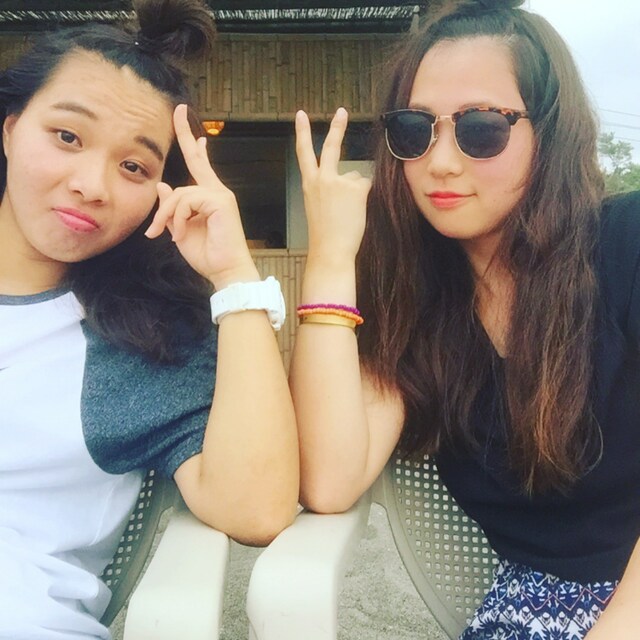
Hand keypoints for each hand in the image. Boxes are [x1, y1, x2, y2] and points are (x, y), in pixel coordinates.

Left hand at [145, 104, 257, 289]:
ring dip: (166, 215)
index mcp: (209, 198)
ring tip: (164, 234)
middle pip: (196, 158)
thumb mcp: (180, 229)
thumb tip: (163, 185)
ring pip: (180, 192)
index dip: (194, 145)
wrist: (225, 272)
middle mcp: (217, 192)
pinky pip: (186, 201)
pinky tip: (179, 234)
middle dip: (185, 133)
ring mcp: (220, 195)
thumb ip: (172, 208)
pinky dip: (177, 219)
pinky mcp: (220, 202)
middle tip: (179, 109)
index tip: (193, 128)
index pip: (200, 165)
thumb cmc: (207, 255)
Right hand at [295, 108, 370, 266]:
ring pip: (355, 179)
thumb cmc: (325, 235)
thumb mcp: (318, 207)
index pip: (303, 152)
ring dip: (356, 194)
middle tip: (341, 111)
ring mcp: (339, 182)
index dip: (302, 132)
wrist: (330, 250)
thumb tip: (354, 177)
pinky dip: (366, 199)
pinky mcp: (356, 188)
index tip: (300, 115)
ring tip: (347, 214)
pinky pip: (367, 187)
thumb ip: (331, 188)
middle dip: (336, 126)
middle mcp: (322, 178)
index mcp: (309, 184)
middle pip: (330, 147)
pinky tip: (357, 212)